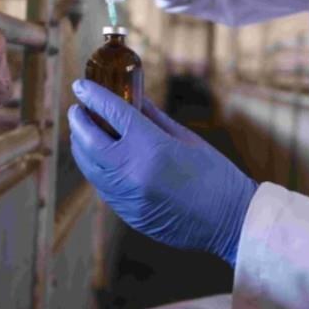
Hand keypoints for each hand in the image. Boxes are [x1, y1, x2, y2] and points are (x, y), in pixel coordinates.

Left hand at [67, 80, 257, 265]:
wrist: (230, 222)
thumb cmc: (216, 176)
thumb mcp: (186, 139)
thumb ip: (153, 118)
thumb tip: (134, 98)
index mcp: (151, 148)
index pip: (112, 113)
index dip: (93, 96)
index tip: (81, 86)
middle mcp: (132, 172)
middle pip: (89, 141)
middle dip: (78, 121)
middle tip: (77, 108)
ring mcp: (126, 197)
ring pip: (89, 166)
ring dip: (81, 145)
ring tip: (83, 130)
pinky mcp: (127, 214)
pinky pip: (102, 186)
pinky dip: (95, 167)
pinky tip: (99, 156)